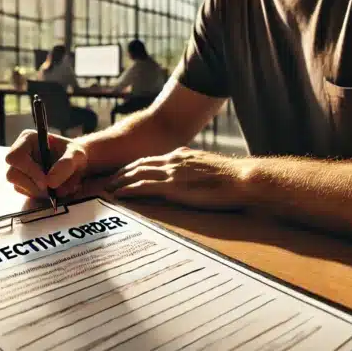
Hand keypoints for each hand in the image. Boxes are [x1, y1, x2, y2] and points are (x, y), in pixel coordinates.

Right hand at [5, 130, 88, 199]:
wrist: (77, 165)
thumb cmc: (75, 155)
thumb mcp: (76, 155)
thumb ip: (66, 164)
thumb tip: (50, 182)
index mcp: (27, 139)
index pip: (15, 157)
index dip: (28, 171)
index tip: (46, 182)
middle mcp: (19, 153)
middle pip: (12, 174)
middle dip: (32, 185)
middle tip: (50, 189)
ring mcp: (19, 169)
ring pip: (17, 186)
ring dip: (37, 191)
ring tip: (56, 188)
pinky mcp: (23, 181)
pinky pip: (25, 192)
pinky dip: (39, 195)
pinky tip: (52, 189)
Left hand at [105, 147, 250, 210]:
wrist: (242, 179)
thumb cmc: (233, 178)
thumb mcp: (212, 168)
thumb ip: (199, 170)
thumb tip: (195, 177)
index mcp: (183, 156)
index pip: (154, 159)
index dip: (137, 166)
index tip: (127, 171)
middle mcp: (174, 160)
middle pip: (140, 164)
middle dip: (123, 171)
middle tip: (110, 179)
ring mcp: (172, 173)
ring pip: (137, 173)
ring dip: (120, 180)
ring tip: (109, 187)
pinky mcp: (172, 187)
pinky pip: (143, 187)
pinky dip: (128, 189)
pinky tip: (118, 194)